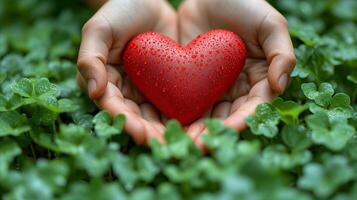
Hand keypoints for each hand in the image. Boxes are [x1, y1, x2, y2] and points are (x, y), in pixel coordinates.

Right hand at [77, 0, 176, 143]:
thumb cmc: (119, 11)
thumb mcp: (99, 29)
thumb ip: (90, 58)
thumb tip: (94, 92)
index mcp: (106, 81)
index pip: (113, 107)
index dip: (126, 121)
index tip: (141, 134)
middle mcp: (126, 90)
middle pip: (137, 117)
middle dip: (150, 133)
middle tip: (166, 146)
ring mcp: (148, 88)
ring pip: (156, 115)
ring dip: (168, 131)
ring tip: (183, 142)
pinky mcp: (168, 83)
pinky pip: (175, 102)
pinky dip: (183, 115)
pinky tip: (197, 124)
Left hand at [178, 0, 295, 149]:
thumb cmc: (242, 3)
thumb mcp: (270, 23)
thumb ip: (282, 53)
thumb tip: (281, 85)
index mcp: (258, 80)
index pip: (252, 107)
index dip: (240, 122)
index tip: (225, 132)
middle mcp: (235, 89)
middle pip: (226, 117)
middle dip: (213, 133)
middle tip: (196, 146)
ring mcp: (211, 86)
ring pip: (205, 115)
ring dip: (194, 131)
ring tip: (180, 142)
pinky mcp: (189, 81)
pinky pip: (184, 101)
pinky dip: (178, 115)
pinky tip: (167, 124)